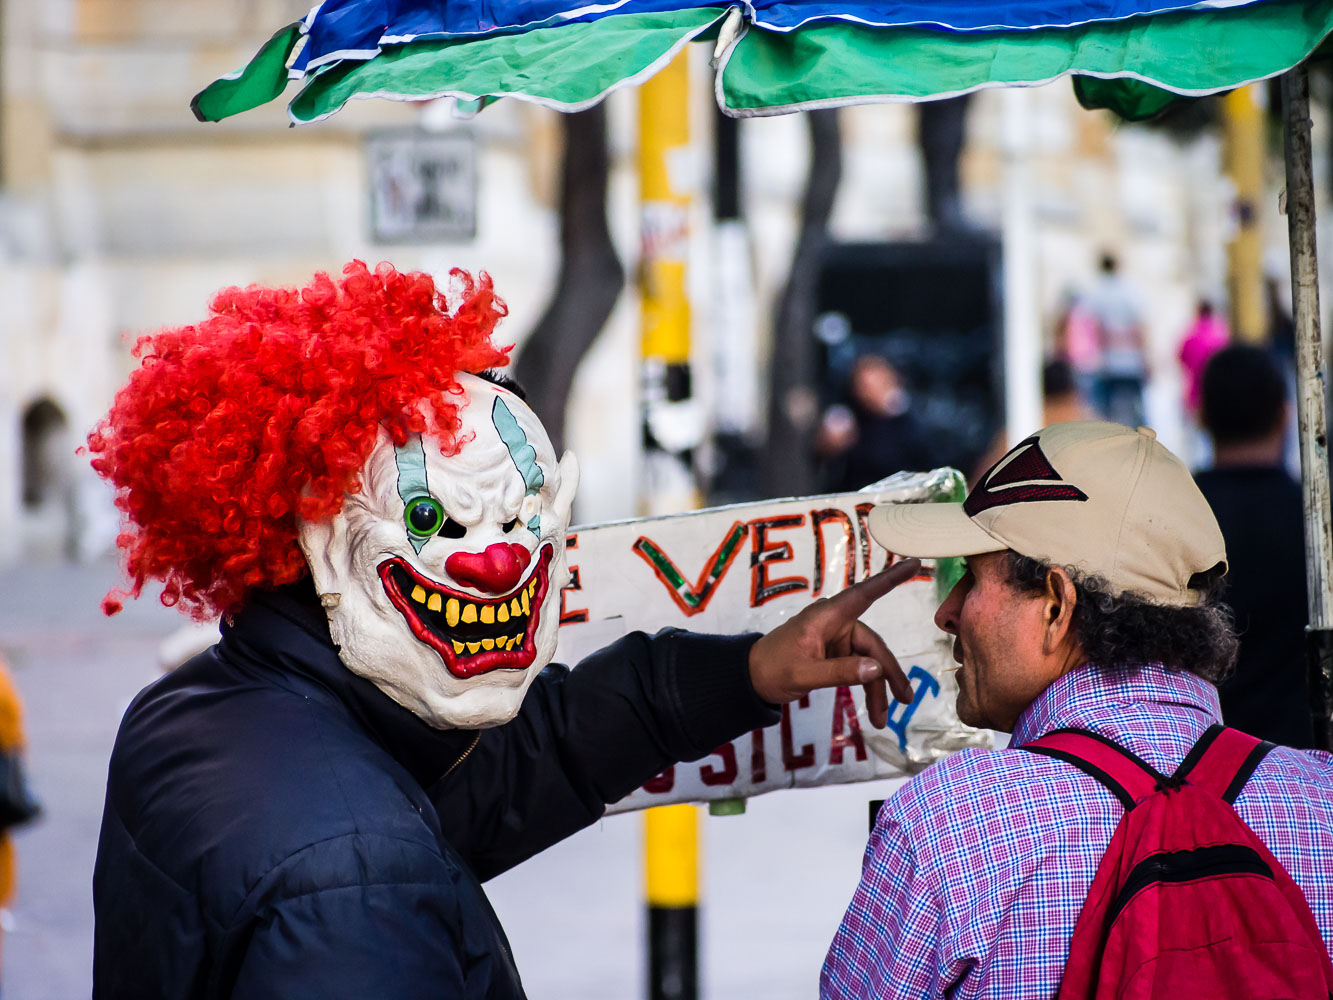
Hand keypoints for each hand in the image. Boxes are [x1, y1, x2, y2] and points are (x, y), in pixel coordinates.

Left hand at [748, 558, 920, 728]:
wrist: (750, 679)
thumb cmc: (772, 669)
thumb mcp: (804, 673)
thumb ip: (840, 672)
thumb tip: (876, 669)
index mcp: (827, 616)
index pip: (865, 594)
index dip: (890, 579)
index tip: (914, 563)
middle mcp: (836, 623)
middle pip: (873, 645)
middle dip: (888, 674)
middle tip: (906, 699)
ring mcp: (837, 639)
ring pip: (869, 661)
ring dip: (877, 689)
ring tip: (881, 719)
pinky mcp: (835, 654)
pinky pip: (859, 668)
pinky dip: (866, 688)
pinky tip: (874, 709)